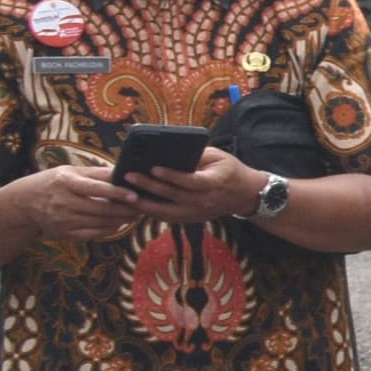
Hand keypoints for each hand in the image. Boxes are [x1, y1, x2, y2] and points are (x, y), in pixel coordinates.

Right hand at [22, 162, 152, 243]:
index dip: (116, 192)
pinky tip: (121, 223)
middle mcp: (63, 202)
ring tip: (137, 214)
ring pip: (100, 223)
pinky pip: (93, 234)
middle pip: (101, 209)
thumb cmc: (55, 182)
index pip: (94, 188)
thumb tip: (126, 171)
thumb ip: (98, 172)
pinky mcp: (64, 234)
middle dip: (125, 209)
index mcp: (65, 182)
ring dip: (122, 220)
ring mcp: (63, 220)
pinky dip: (110, 230)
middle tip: (144, 206)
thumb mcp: (71, 171)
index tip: (135, 194)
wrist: (24, 202)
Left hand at [118, 147, 269, 224]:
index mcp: (216, 182)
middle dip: (149, 186)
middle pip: (174, 196)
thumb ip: (197, 155)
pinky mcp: (190, 219)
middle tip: (130, 176)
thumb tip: (169, 151)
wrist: (245, 194)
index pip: (191, 181)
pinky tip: (135, 203)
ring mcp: (198, 213)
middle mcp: (206, 201)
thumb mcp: (219, 156)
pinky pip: (166, 218)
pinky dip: (150, 211)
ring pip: (166, 212)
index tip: (154, 167)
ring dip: (144, 203)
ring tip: (125, 193)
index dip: (172, 176)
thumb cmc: (230, 170)